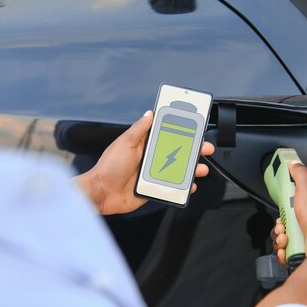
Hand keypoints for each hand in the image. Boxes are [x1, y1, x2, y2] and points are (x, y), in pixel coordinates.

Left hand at [76, 110, 214, 214]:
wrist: (101, 193)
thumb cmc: (108, 167)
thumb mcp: (125, 143)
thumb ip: (139, 129)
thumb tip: (149, 114)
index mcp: (143, 145)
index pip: (166, 135)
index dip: (181, 131)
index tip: (195, 127)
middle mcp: (149, 158)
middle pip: (176, 153)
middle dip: (193, 150)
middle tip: (205, 148)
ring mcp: (152, 174)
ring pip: (177, 170)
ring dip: (191, 169)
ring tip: (200, 168)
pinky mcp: (153, 188)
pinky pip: (171, 187)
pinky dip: (182, 187)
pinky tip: (190, 186)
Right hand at [271, 161, 306, 264]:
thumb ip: (300, 175)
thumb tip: (295, 163)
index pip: (297, 206)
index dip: (286, 208)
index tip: (283, 209)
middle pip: (288, 224)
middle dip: (280, 226)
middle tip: (282, 226)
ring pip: (286, 239)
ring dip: (280, 239)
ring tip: (285, 239)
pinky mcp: (305, 254)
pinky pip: (287, 252)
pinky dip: (284, 251)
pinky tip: (287, 249)